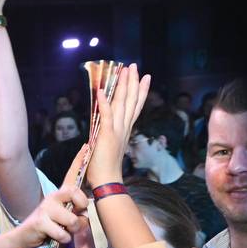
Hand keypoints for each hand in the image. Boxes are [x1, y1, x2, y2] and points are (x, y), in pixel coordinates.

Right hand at [3, 183, 88, 247]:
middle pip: (80, 203)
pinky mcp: (40, 223)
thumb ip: (75, 213)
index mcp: (57, 195)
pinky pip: (62, 234)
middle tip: (71, 225)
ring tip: (62, 232)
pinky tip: (55, 238)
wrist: (23, 236)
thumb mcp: (62, 217)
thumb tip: (86, 216)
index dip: (83, 201)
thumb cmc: (46, 227)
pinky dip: (62, 239)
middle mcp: (51, 198)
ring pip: (73, 221)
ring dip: (71, 231)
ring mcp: (45, 209)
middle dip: (81, 219)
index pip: (76, 189)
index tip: (78, 212)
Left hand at [86, 64, 150, 187]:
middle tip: (135, 66)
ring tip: (125, 71)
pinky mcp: (106, 135)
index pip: (135, 106)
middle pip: (131, 100)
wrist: (108, 181)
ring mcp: (116, 130)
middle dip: (133, 82)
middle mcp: (124, 128)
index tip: (145, 77)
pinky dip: (104, 103)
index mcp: (125, 130)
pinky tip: (103, 91)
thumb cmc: (105, 168)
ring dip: (123, 86)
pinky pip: (106, 116)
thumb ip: (107, 135)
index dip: (140, 91)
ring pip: (123, 104)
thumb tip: (101, 130)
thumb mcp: (108, 146)